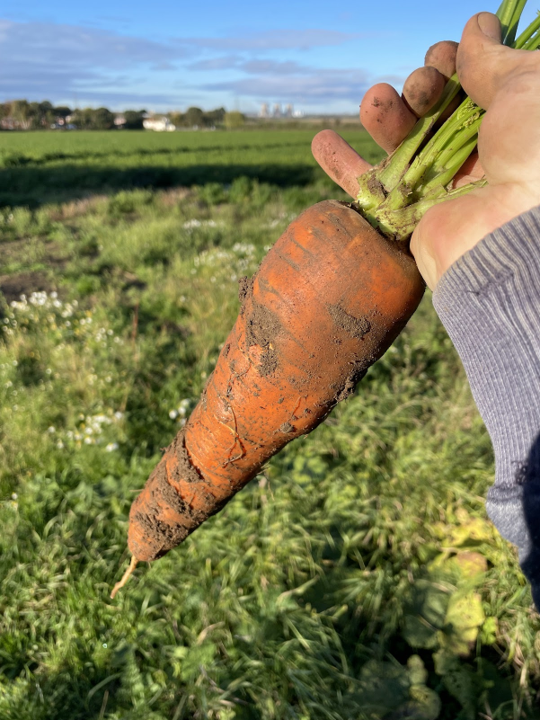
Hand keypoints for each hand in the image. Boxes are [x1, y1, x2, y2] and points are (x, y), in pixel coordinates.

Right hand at [312, 12, 539, 289]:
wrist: (517, 234)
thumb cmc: (537, 155)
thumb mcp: (531, 86)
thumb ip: (496, 58)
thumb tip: (477, 26)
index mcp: (509, 126)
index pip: (471, 86)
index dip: (453, 64)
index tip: (443, 55)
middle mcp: (477, 157)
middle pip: (433, 112)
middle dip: (421, 88)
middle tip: (423, 86)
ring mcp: (442, 189)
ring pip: (399, 145)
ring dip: (382, 115)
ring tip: (376, 100)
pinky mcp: (411, 219)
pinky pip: (369, 193)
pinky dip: (342, 168)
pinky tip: (322, 142)